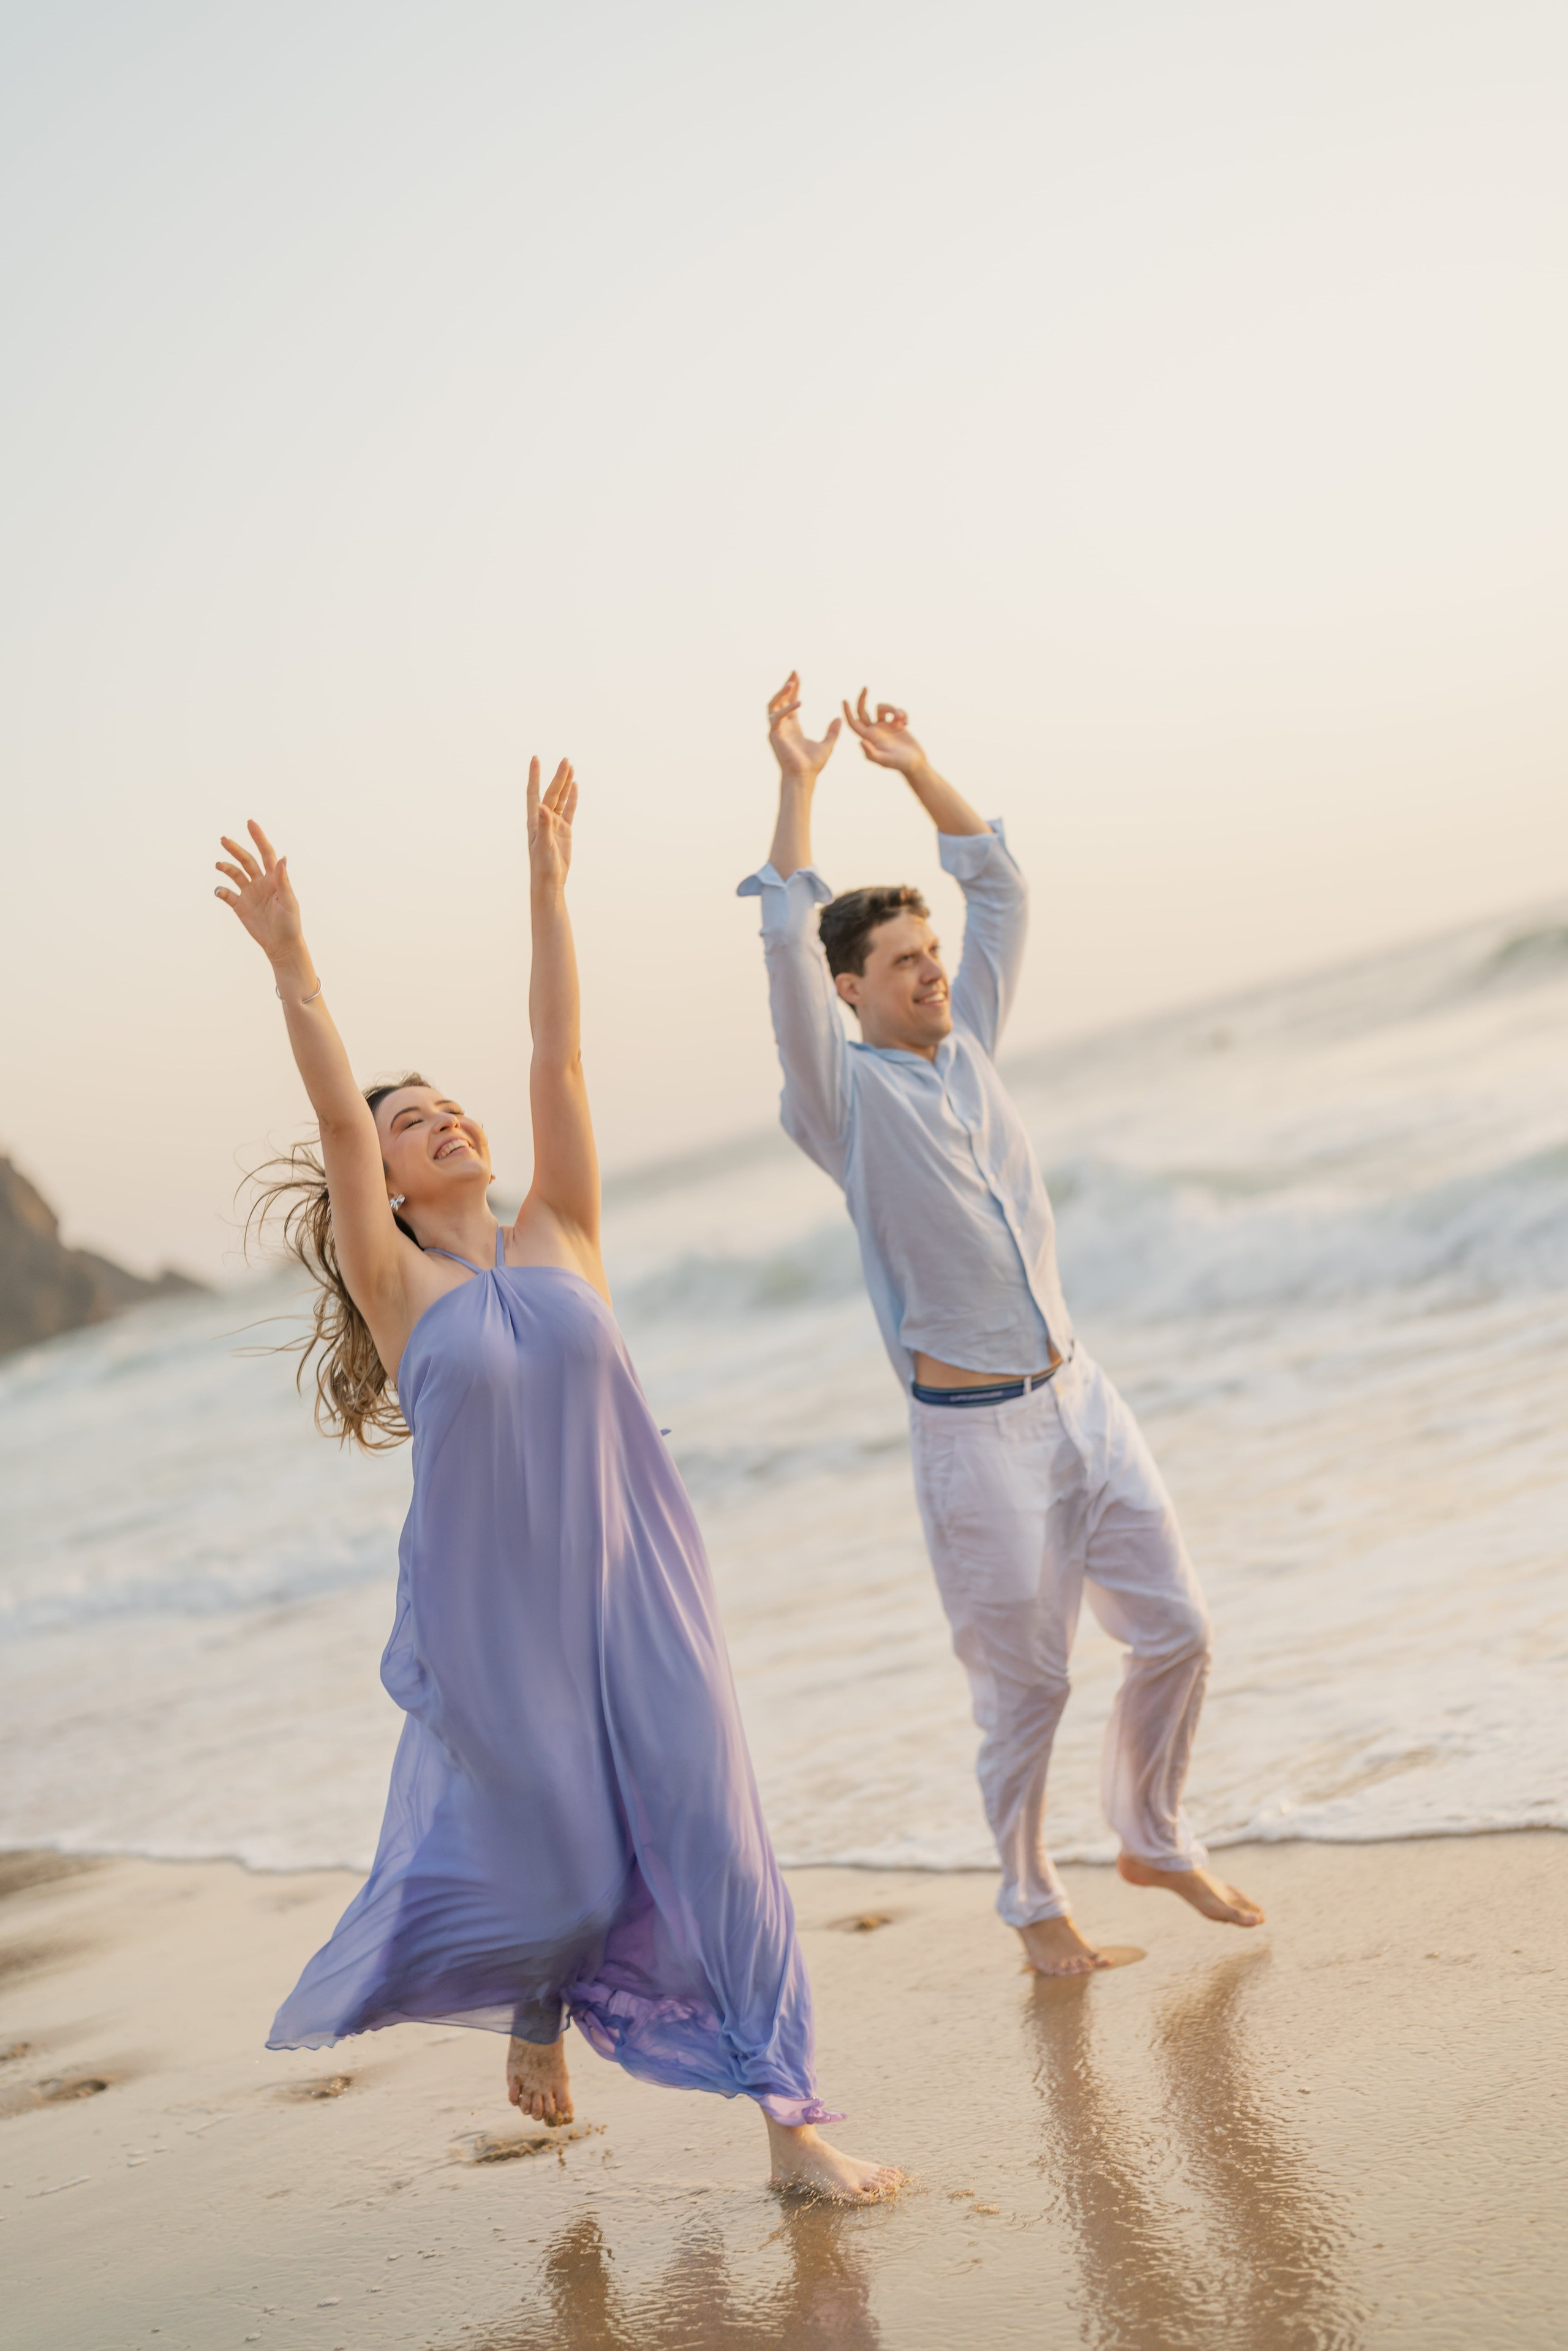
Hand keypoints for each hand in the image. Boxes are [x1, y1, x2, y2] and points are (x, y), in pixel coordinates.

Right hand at [214, 821, 305, 965]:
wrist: (281, 945)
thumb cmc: (290, 923)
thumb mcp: (289, 901)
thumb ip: (283, 880)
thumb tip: (283, 858)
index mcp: (274, 878)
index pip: (265, 853)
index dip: (258, 837)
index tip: (250, 823)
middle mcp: (260, 882)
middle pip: (246, 860)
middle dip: (235, 849)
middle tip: (224, 839)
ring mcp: (249, 893)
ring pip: (234, 874)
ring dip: (226, 867)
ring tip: (219, 864)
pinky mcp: (240, 906)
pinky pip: (227, 894)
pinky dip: (221, 890)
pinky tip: (219, 891)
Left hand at [528, 756, 577, 890]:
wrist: (549, 880)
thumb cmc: (542, 865)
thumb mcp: (544, 844)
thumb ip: (544, 824)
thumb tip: (543, 806)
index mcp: (535, 820)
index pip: (534, 792)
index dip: (534, 775)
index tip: (535, 759)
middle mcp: (544, 818)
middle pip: (551, 792)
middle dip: (558, 776)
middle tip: (565, 760)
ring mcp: (555, 823)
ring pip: (560, 798)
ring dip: (565, 783)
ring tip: (570, 767)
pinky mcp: (564, 830)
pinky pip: (568, 810)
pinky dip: (571, 798)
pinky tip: (574, 786)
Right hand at [767, 672, 840, 782]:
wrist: (804, 777)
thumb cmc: (813, 765)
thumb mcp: (827, 744)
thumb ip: (832, 731)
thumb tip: (839, 719)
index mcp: (793, 727)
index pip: (791, 704)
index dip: (794, 690)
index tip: (798, 677)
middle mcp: (783, 727)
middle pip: (780, 700)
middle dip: (786, 686)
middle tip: (794, 673)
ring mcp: (777, 730)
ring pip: (773, 705)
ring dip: (781, 693)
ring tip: (792, 682)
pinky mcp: (774, 735)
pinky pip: (777, 717)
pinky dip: (786, 709)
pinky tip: (798, 702)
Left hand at [841, 689, 930, 778]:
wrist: (915, 763)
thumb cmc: (899, 764)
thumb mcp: (885, 760)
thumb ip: (871, 753)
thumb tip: (860, 742)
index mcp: (869, 737)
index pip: (854, 723)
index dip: (847, 712)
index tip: (844, 700)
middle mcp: (875, 730)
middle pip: (863, 710)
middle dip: (863, 698)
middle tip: (865, 687)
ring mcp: (885, 726)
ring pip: (882, 708)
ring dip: (892, 709)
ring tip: (901, 719)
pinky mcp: (896, 724)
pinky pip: (896, 711)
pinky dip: (902, 712)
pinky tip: (907, 723)